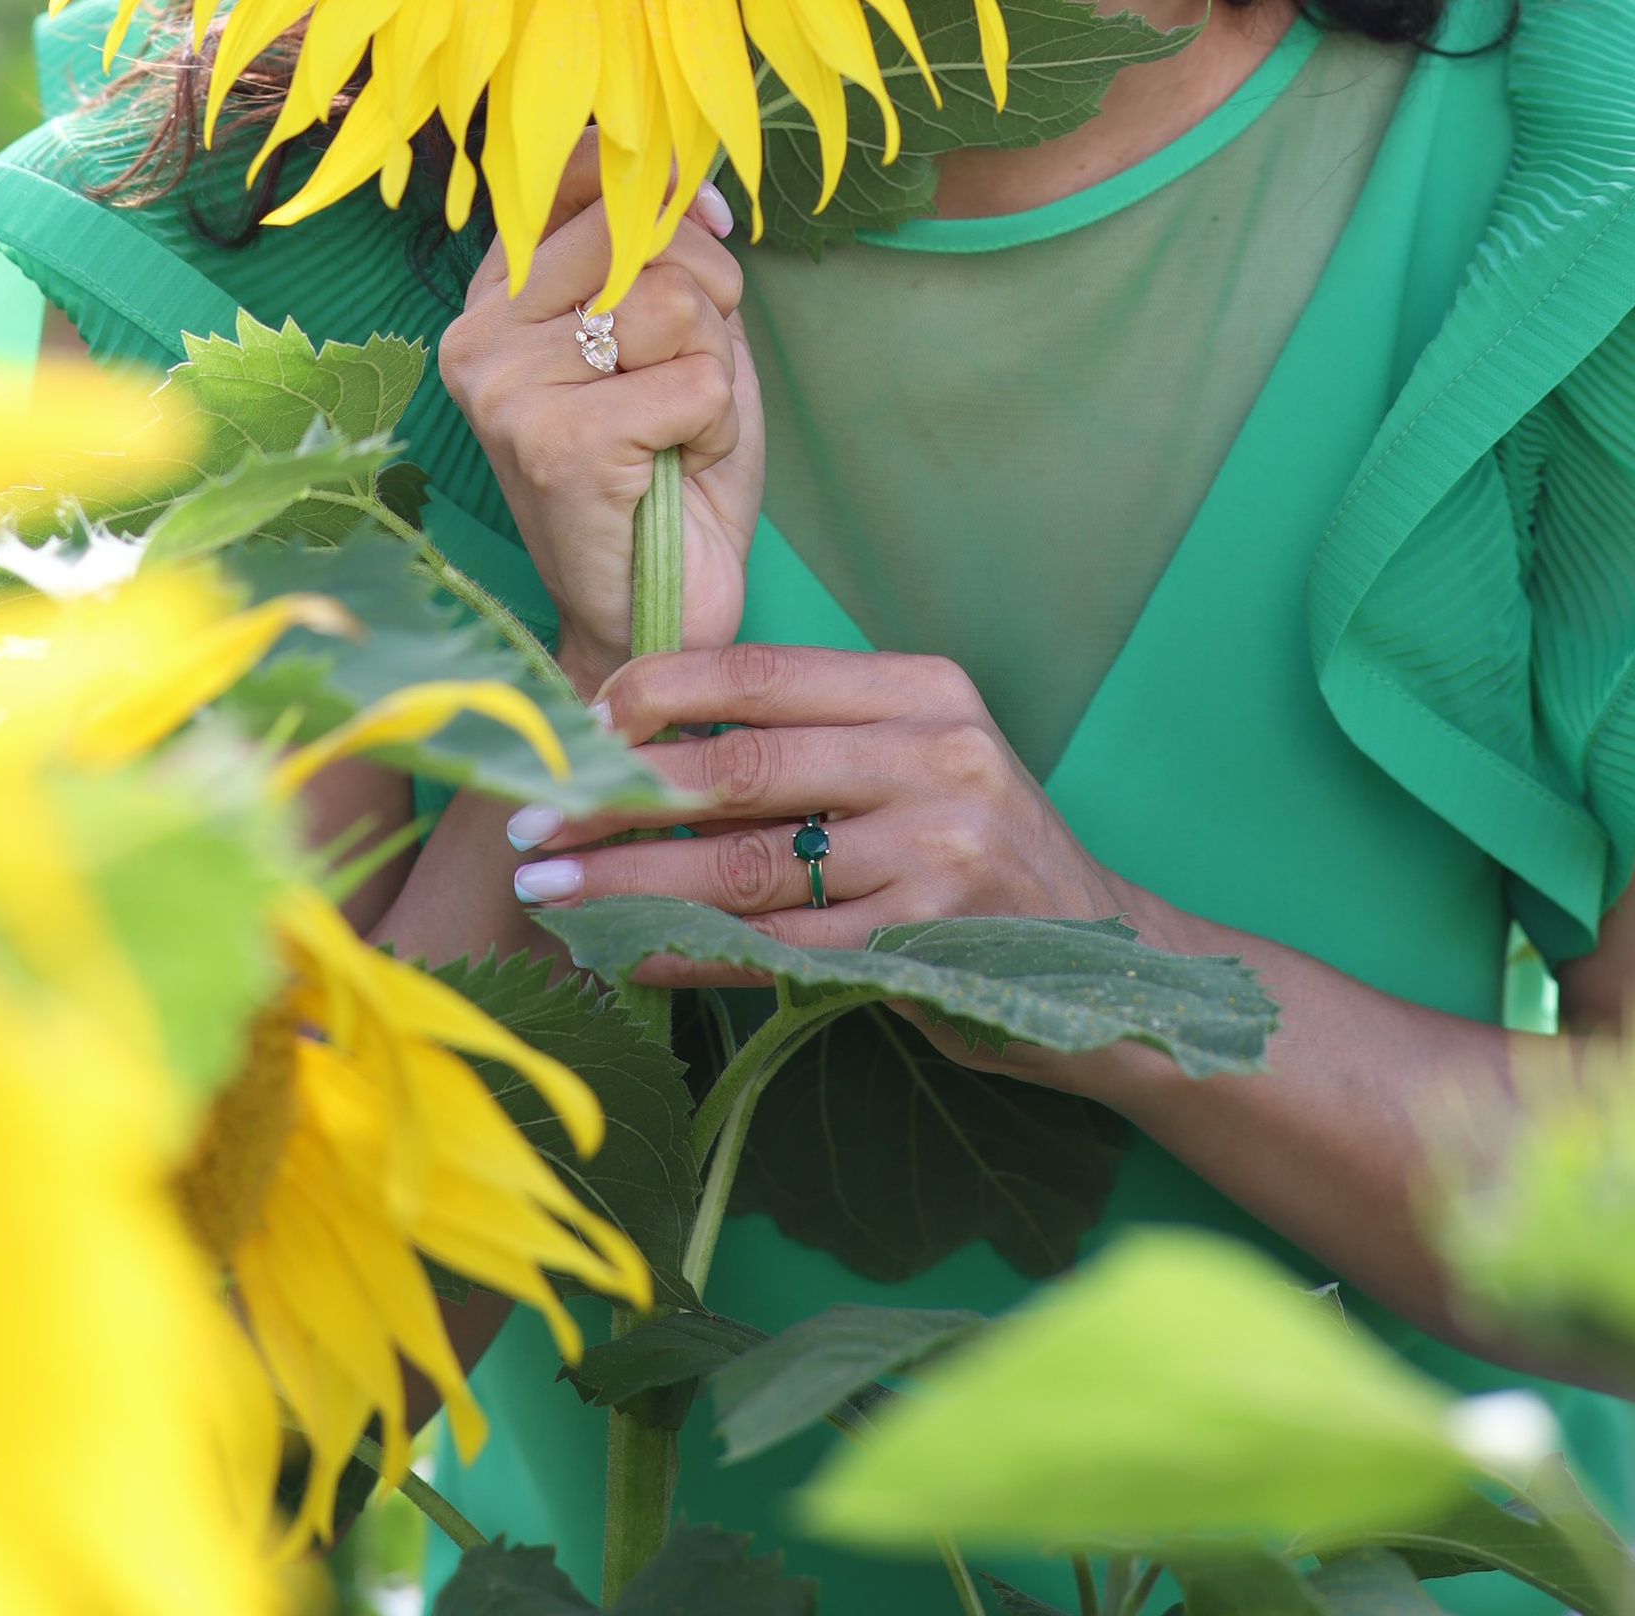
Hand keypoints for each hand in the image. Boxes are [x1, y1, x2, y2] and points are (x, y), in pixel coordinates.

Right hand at [437, 137, 761, 691]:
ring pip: (673, 303)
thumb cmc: (669, 467)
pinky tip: (676, 469)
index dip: (661, 188)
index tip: (707, 231)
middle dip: (709, 295)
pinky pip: (693, 380)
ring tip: (678, 430)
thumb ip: (669, 250)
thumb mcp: (675, 333)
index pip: (574, 170)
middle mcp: (480, 330)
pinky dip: (716, 426)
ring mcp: (504, 386)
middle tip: (691, 375)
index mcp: (502, 291)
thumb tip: (684, 179)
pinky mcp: (551, 442)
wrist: (655, 610)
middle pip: (639, 231)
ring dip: (714, 372)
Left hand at [503, 639, 1135, 957]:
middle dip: (617, 797)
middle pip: (740, 769)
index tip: (576, 726)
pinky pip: (775, 950)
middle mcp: (937, 756)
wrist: (1105, 961)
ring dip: (628, 883)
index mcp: (923, 689)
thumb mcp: (916, 761)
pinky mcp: (927, 947)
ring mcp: (937, 854)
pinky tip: (624, 954)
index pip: (763, 673)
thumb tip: (644, 740)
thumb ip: (812, 740)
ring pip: (745, 866)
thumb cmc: (976, 852)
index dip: (657, 694)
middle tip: (530, 823)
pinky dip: (685, 951)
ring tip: (548, 894)